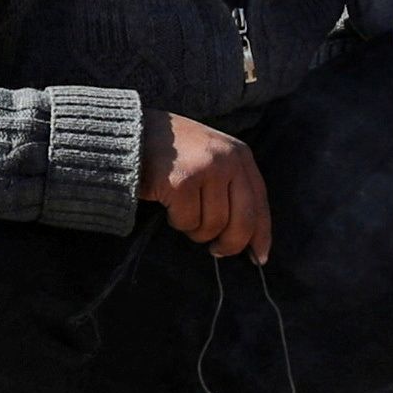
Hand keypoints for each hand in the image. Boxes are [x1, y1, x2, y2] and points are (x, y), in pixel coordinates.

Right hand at [150, 112, 273, 260]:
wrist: (130, 133)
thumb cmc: (172, 154)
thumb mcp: (211, 159)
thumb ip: (231, 188)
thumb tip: (249, 239)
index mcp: (240, 155)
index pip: (259, 203)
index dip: (261, 235)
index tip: (260, 258)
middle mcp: (228, 160)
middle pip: (243, 221)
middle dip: (230, 244)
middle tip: (216, 251)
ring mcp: (205, 170)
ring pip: (212, 225)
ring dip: (195, 229)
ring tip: (182, 211)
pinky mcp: (181, 182)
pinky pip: (187, 221)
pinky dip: (176, 221)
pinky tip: (167, 204)